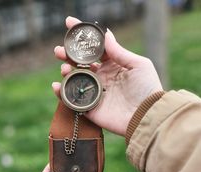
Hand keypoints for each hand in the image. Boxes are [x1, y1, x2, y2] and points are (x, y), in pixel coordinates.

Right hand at [53, 16, 162, 135]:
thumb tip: (106, 34)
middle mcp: (102, 78)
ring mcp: (95, 92)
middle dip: (68, 55)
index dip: (83, 37)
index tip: (70, 24)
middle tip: (59, 50)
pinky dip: (61, 93)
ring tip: (64, 68)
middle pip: (80, 64)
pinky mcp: (90, 108)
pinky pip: (72, 100)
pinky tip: (56, 86)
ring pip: (74, 80)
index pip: (95, 50)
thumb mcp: (138, 65)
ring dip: (65, 72)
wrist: (145, 115)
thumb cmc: (146, 88)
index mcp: (112, 66)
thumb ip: (120, 52)